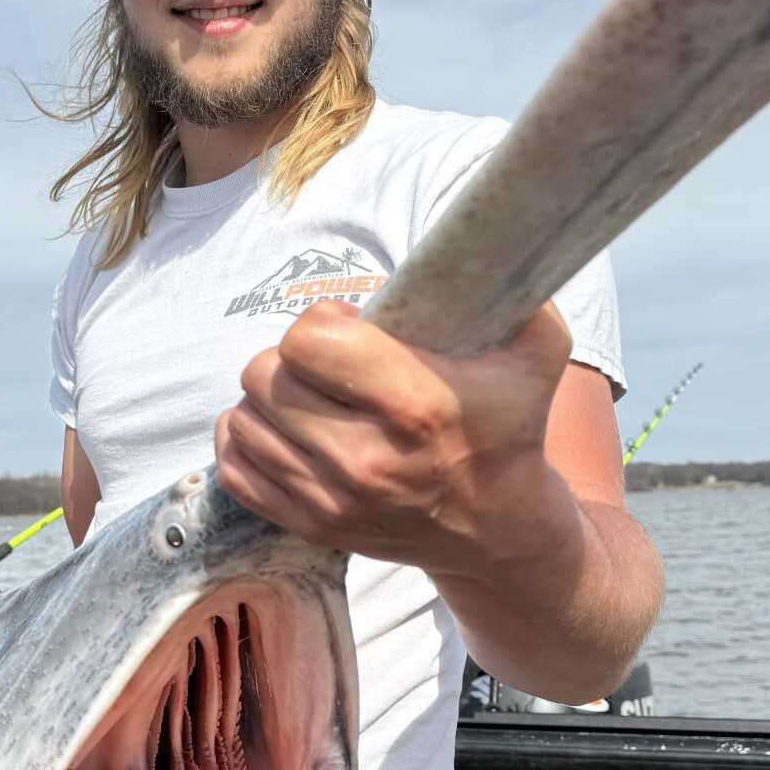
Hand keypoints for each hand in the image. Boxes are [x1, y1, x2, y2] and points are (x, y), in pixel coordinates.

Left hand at [214, 299, 575, 578]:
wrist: (498, 527)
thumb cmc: (509, 424)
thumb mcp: (534, 348)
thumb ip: (508, 286)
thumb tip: (472, 242)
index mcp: (415, 406)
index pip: (307, 341)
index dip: (320, 321)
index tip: (349, 327)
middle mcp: (366, 459)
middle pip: (264, 378)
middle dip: (289, 358)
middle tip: (325, 364)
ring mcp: (333, 501)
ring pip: (243, 421)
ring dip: (270, 400)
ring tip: (310, 397)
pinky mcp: (312, 527)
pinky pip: (235, 470)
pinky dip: (249, 442)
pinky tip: (284, 430)